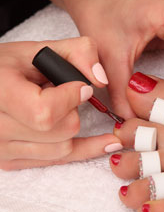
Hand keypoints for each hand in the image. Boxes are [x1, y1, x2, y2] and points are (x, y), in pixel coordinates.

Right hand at [0, 37, 121, 169]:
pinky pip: (57, 160)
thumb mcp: (43, 49)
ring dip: (72, 127)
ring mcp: (2, 149)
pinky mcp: (11, 161)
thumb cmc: (11, 66)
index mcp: (0, 94)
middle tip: (62, 95)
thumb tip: (101, 80)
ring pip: (63, 149)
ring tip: (58, 109)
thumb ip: (79, 53)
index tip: (80, 86)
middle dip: (73, 111)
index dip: (71, 98)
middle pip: (62, 131)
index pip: (45, 112)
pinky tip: (105, 144)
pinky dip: (84, 150)